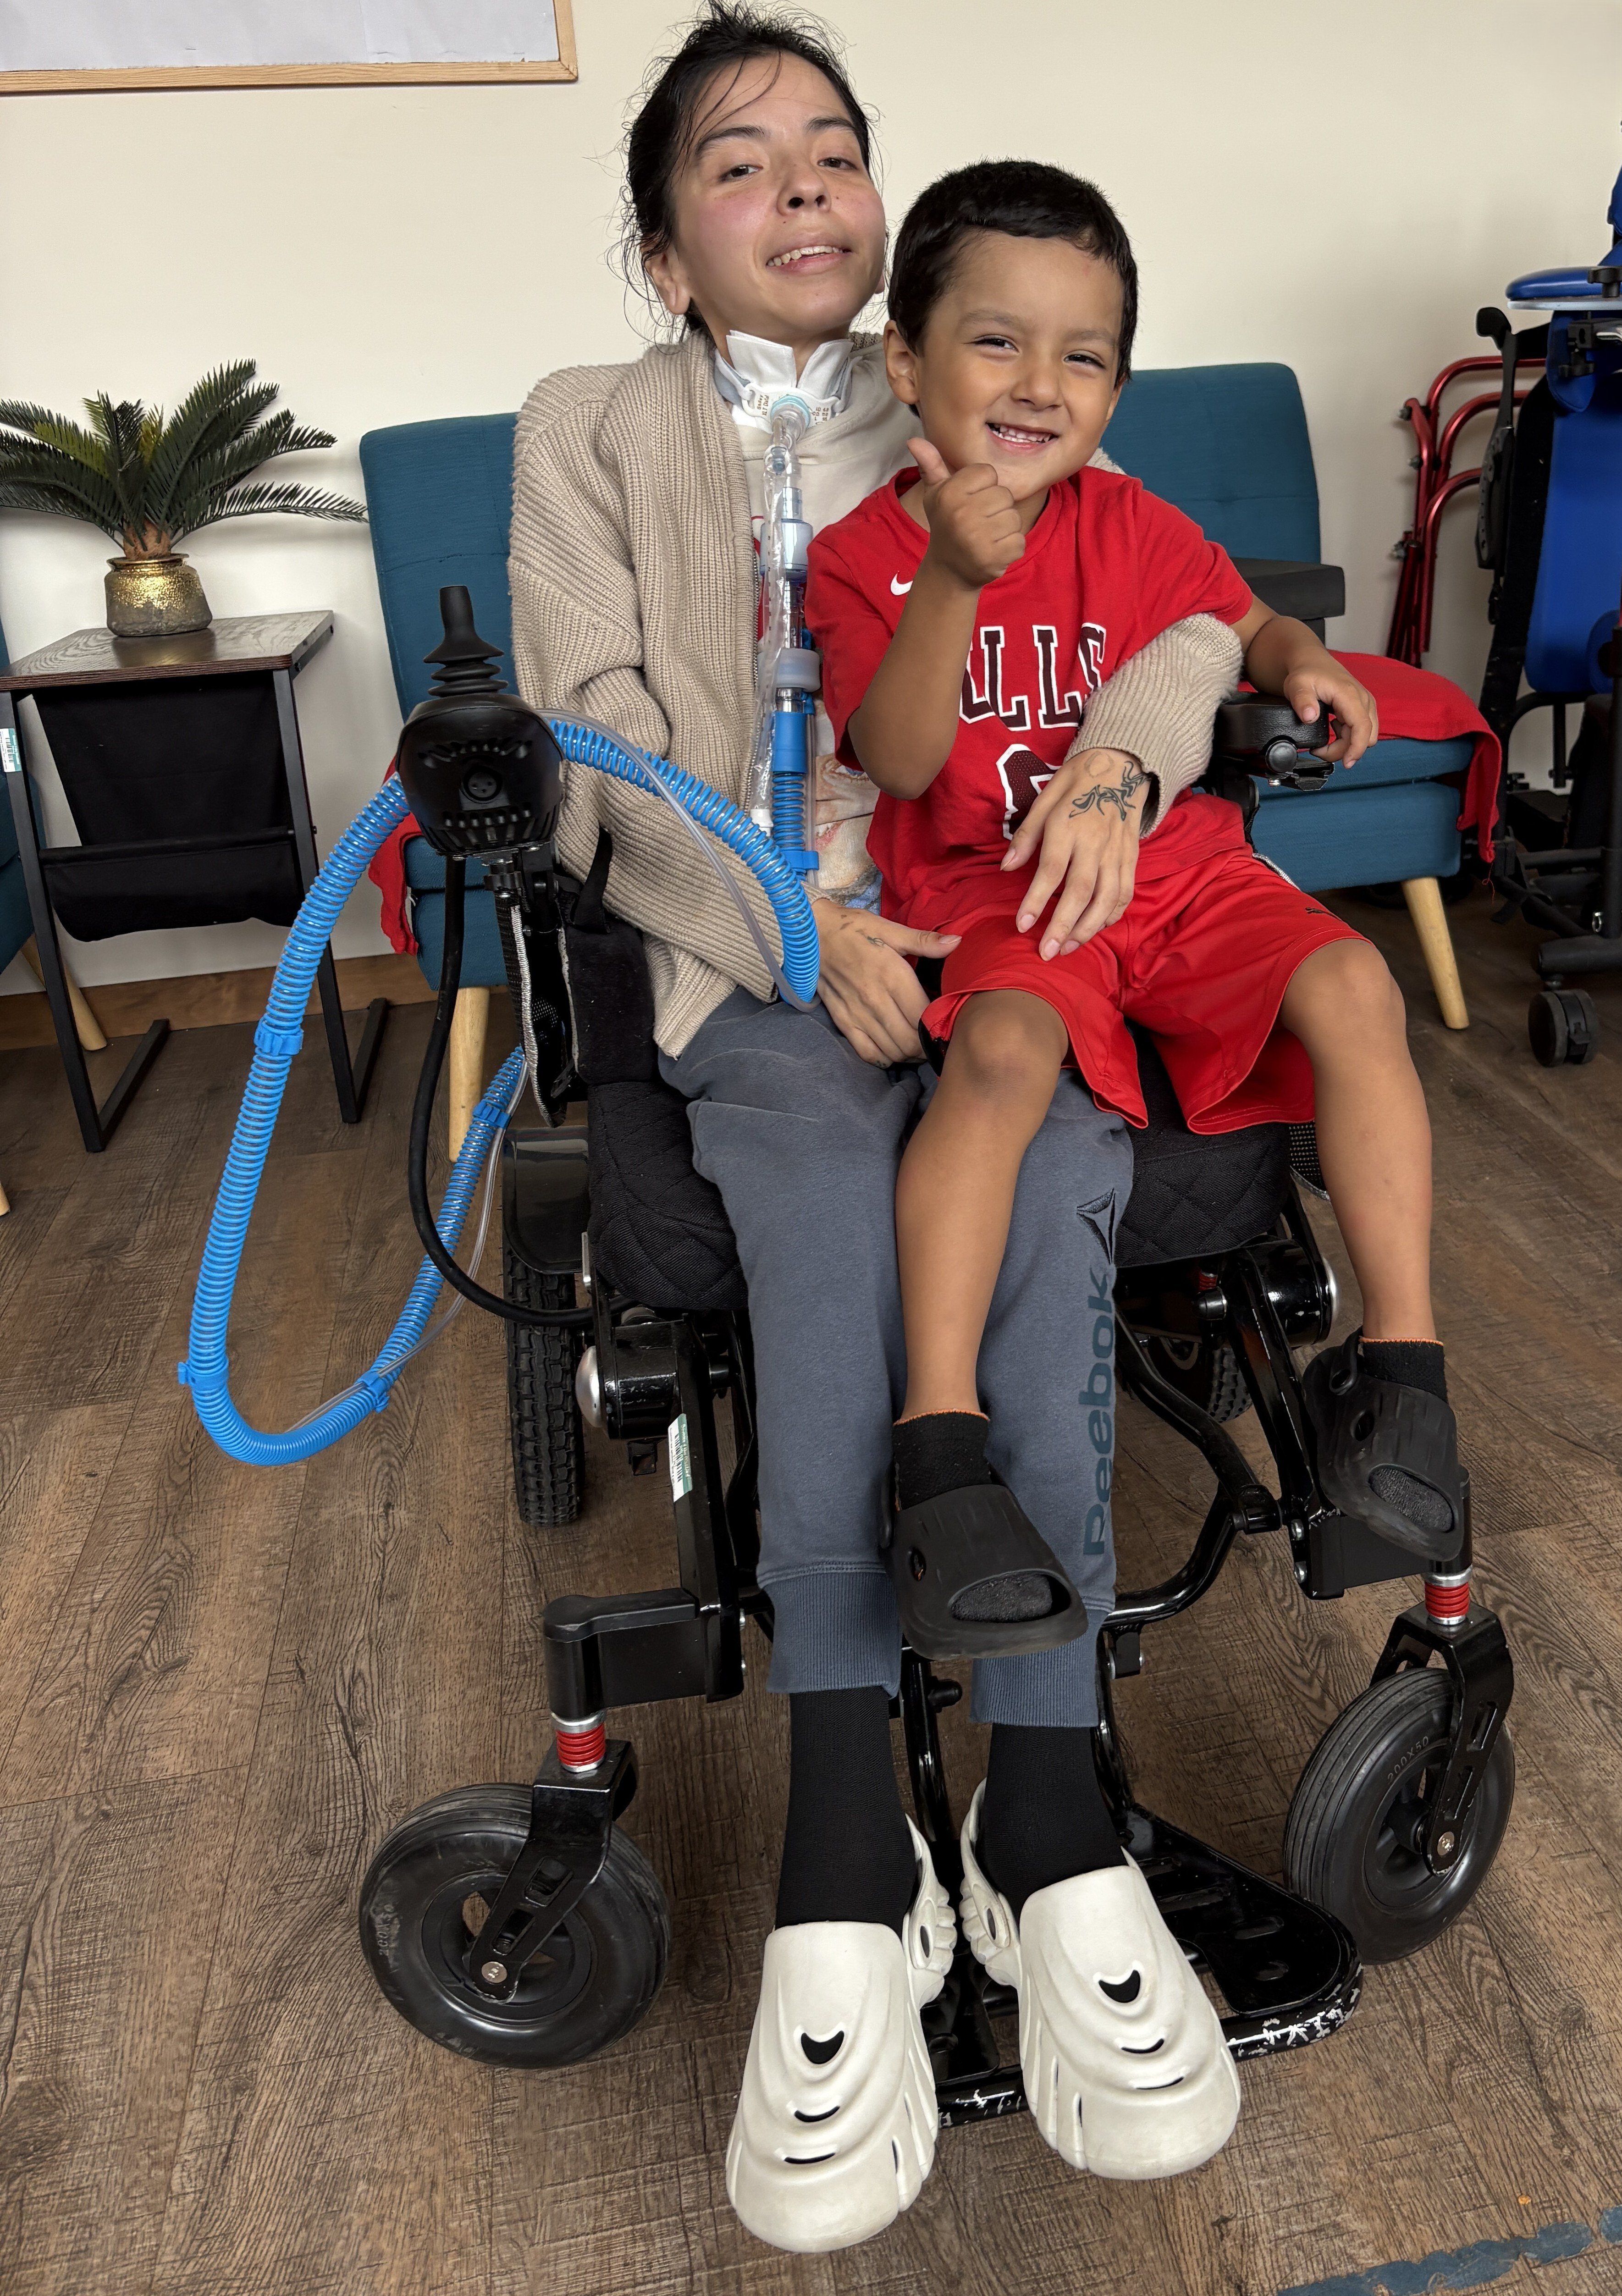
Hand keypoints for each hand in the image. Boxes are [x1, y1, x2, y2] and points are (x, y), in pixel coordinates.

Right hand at [812, 897, 960, 1064]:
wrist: (809, 934)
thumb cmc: (853, 929)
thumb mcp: (890, 929)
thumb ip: (924, 941)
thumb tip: (957, 942)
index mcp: (892, 976)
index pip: (923, 1018)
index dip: (939, 1028)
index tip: (947, 1025)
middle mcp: (875, 1001)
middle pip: (910, 1042)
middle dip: (927, 1047)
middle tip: (935, 1040)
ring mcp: (857, 1014)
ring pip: (892, 1052)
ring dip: (910, 1055)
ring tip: (919, 1047)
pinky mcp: (842, 1021)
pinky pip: (867, 1052)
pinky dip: (884, 1058)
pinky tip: (893, 1051)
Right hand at [908, 437, 1025, 590]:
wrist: (948, 571)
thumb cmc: (946, 524)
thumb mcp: (935, 494)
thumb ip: (931, 465)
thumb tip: (913, 440)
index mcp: (949, 493)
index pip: (989, 473)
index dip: (984, 487)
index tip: (971, 502)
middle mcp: (961, 514)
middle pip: (1004, 495)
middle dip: (997, 509)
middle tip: (979, 523)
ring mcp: (977, 538)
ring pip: (1014, 518)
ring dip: (1006, 529)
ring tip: (987, 537)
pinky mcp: (992, 559)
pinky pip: (1019, 542)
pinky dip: (1011, 549)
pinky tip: (993, 552)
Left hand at [1002, 747, 1147, 957]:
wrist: (1120, 766)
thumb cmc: (1075, 785)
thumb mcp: (1044, 800)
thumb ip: (1026, 836)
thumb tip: (1006, 868)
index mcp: (1068, 826)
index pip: (1051, 870)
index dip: (1036, 900)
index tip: (1022, 925)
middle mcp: (1095, 842)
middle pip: (1081, 891)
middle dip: (1063, 925)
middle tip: (1047, 952)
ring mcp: (1117, 851)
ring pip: (1107, 898)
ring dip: (1088, 928)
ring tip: (1068, 947)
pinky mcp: (1132, 857)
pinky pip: (1125, 892)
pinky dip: (1112, 915)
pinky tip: (1095, 929)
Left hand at [1280, 655, 1378, 766]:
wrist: (1311, 661)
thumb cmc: (1306, 672)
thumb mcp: (1297, 685)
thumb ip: (1302, 701)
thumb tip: (1309, 716)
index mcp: (1350, 695)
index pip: (1362, 727)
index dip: (1356, 749)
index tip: (1346, 763)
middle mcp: (1363, 700)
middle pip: (1365, 737)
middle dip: (1345, 750)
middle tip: (1319, 750)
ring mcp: (1364, 704)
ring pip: (1365, 736)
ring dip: (1346, 745)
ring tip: (1323, 743)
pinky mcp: (1361, 708)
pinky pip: (1361, 731)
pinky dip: (1347, 738)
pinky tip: (1331, 732)